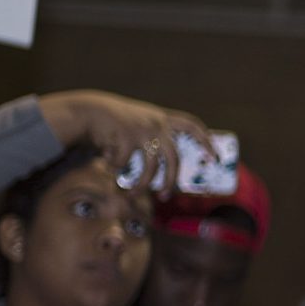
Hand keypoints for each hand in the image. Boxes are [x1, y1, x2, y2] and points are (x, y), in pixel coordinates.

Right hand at [37, 91, 214, 198]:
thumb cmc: (117, 122)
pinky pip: (125, 164)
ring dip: (142, 185)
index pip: (192, 125)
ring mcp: (142, 131)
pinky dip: (116, 167)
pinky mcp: (126, 138)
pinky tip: (109, 161)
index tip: (214, 157)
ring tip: (133, 194)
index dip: (205, 140)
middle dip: (171, 180)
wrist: (90, 109)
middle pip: (173, 159)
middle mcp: (156, 124)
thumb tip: (168, 169)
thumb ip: (155, 137)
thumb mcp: (140, 123)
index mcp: (163, 118)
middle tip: (166, 196)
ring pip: (150, 168)